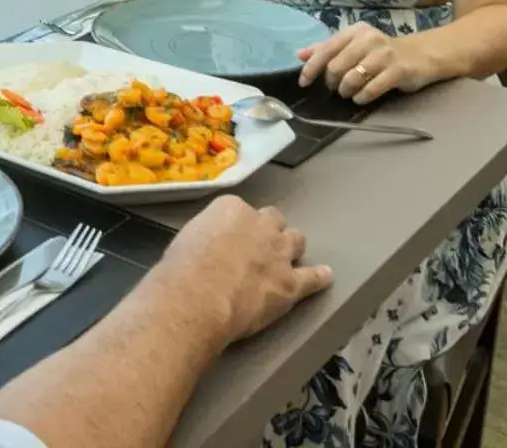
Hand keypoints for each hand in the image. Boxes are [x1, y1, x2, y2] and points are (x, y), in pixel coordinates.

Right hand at [150, 195, 331, 344]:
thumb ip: (205, 238)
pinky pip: (312, 277)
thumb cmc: (181, 269)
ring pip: (296, 240)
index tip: (230, 239)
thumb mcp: (187, 239)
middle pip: (273, 220)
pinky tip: (325, 276)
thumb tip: (208, 250)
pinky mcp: (290, 283)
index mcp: (231, 209)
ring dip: (291, 247)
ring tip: (287, 257)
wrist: (198, 296)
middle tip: (258, 246)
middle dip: (268, 230)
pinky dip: (319, 277)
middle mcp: (259, 225)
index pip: (240, 210)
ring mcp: (279, 253)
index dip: (237, 227)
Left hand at [297, 24, 440, 103]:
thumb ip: (327, 49)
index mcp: (355, 31)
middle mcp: (369, 39)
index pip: (326, 49)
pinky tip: (360, 98)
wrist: (421, 55)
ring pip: (353, 78)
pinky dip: (362, 97)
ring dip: (346, 90)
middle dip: (331, 82)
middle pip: (336, 66)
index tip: (304, 83)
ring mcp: (385, 54)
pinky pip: (372, 88)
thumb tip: (300, 54)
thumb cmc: (381, 52)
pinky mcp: (399, 70)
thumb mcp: (354, 45)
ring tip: (349, 93)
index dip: (311, 68)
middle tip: (336, 88)